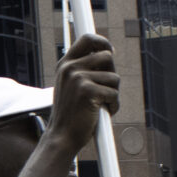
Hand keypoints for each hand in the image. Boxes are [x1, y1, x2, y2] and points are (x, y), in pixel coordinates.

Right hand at [48, 34, 118, 150]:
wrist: (61, 137)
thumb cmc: (70, 114)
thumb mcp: (71, 86)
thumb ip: (84, 69)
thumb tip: (109, 53)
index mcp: (65, 64)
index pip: (88, 39)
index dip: (103, 42)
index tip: (110, 51)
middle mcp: (70, 68)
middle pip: (107, 56)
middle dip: (111, 74)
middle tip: (103, 90)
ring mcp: (78, 78)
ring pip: (114, 77)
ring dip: (113, 93)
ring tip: (99, 105)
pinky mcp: (88, 91)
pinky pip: (114, 93)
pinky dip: (113, 105)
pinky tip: (101, 113)